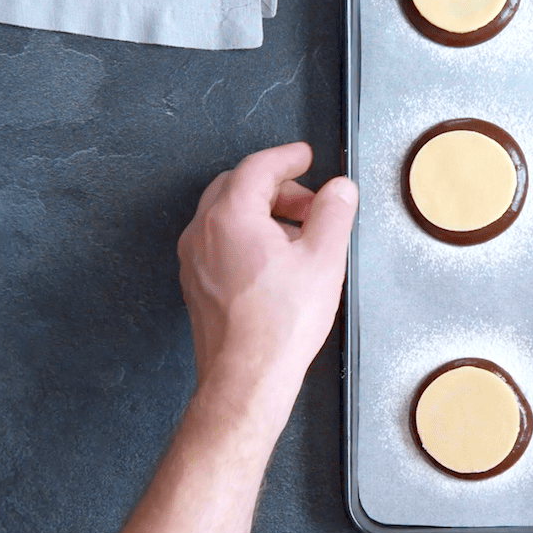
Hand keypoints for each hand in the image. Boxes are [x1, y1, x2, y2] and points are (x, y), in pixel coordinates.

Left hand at [177, 142, 357, 413]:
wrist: (246, 376)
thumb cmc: (280, 323)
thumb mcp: (325, 258)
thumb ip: (334, 213)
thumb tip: (339, 189)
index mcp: (231, 217)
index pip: (257, 168)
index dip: (286, 157)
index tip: (305, 156)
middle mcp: (203, 232)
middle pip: (236, 187)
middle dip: (275, 186)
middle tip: (310, 200)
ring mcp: (193, 259)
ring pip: (225, 215)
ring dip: (262, 211)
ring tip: (299, 233)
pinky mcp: (196, 283)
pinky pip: (219, 241)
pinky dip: (247, 235)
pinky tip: (276, 260)